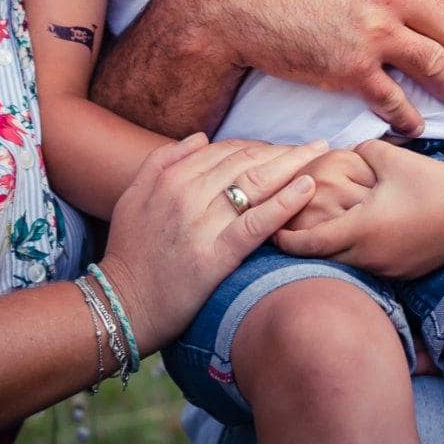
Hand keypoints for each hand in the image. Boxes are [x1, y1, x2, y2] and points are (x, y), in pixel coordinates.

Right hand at [98, 135, 321, 348]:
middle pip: (246, 161)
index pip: (226, 150)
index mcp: (170, 178)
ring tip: (320, 157)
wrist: (123, 306)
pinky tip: (307, 188)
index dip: (259, 146)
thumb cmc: (130, 253)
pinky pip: (256, 223)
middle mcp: (186, 194)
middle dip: (283, 151)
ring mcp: (201, 225)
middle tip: (315, 147)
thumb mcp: (132, 197)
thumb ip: (162, 161)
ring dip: (292, 165)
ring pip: (255, 184)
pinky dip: (284, 202)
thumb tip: (201, 137)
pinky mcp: (215, 256)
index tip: (283, 148)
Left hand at [274, 140, 443, 277]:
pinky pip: (370, 268)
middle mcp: (372, 257)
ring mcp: (389, 270)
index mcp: (362, 229)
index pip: (311, 244)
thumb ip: (357, 151)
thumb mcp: (388, 157)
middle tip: (288, 232)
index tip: (271, 231)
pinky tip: (358, 238)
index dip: (286, 239)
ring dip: (332, 253)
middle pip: (324, 260)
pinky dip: (357, 256)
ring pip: (348, 266)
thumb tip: (340, 152)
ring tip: (320, 233)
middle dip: (305, 247)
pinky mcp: (405, 274)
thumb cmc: (432, 180)